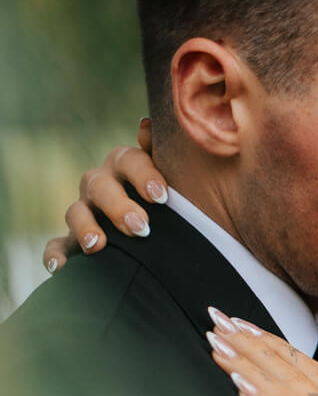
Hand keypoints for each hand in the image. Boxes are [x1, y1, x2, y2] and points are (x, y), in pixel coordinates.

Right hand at [43, 119, 166, 271]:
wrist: (167, 242)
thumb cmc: (179, 209)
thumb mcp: (184, 184)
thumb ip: (171, 158)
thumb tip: (145, 127)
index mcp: (128, 166)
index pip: (131, 161)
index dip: (144, 176)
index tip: (162, 197)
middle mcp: (102, 184)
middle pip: (100, 186)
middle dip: (118, 207)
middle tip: (141, 228)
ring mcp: (85, 212)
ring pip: (75, 212)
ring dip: (85, 228)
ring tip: (98, 246)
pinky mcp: (73, 241)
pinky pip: (58, 245)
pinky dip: (55, 255)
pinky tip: (58, 267)